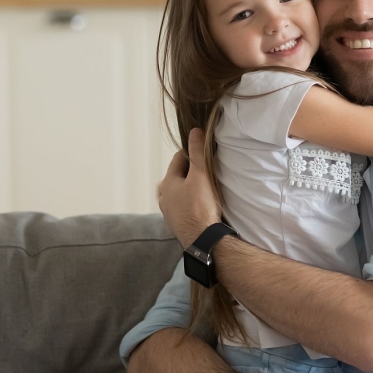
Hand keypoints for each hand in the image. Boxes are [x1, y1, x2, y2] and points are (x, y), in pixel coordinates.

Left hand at [158, 128, 222, 248]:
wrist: (203, 241)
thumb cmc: (201, 207)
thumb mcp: (201, 176)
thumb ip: (197, 153)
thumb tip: (195, 131)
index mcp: (167, 183)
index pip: (178, 159)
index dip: (192, 153)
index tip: (206, 153)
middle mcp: (163, 197)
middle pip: (178, 176)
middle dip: (191, 171)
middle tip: (208, 170)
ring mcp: (169, 212)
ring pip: (180, 192)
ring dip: (191, 188)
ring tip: (207, 188)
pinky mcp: (178, 224)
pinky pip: (184, 206)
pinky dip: (192, 202)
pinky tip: (203, 205)